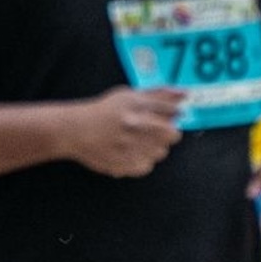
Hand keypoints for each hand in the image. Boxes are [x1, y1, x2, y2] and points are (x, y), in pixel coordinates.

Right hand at [60, 87, 186, 177]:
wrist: (76, 130)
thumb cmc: (105, 112)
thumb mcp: (129, 95)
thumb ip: (158, 94)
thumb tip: (184, 94)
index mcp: (135, 104)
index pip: (170, 109)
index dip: (174, 113)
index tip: (171, 116)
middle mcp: (133, 124)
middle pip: (172, 134)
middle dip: (167, 132)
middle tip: (154, 131)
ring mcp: (128, 146)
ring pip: (161, 152)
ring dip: (155, 147)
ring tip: (139, 141)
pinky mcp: (123, 163)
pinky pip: (147, 166)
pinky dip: (142, 161)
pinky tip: (131, 152)